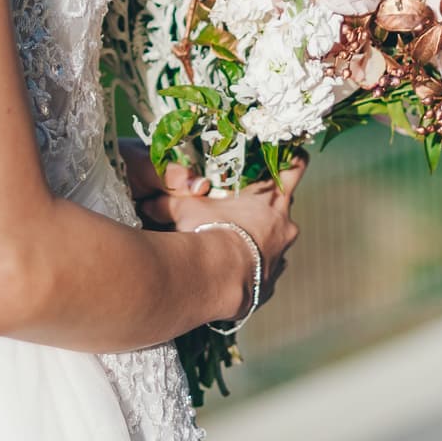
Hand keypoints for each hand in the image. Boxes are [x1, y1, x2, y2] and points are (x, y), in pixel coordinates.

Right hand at [120, 138, 304, 307]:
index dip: (292, 159)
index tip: (286, 155)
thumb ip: (169, 200)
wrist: (219, 280)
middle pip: (284, 206)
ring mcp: (281, 258)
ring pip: (275, 241)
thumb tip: (146, 201)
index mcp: (272, 199)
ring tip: (231, 243)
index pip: (295, 167)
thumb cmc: (208, 233)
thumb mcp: (186, 209)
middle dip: (266, 205)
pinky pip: (264, 271)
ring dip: (257, 240)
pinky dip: (250, 268)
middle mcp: (285, 227)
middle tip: (243, 204)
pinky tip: (231, 270)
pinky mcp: (270, 285)